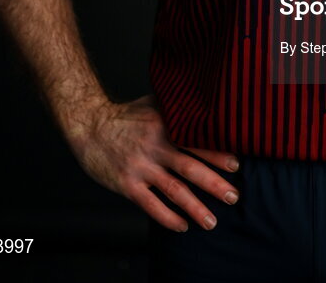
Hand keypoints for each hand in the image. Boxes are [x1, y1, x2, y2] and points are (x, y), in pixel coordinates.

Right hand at [66, 94, 240, 231]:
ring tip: (212, 221)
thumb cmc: (126, 114)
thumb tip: (208, 99)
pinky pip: (150, 205)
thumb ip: (178, 105)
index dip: (217, 153)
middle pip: (190, 167)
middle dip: (214, 184)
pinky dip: (167, 218)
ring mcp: (141, 166)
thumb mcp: (153, 102)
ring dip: (195, 207)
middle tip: (233, 196)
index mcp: (165, 124)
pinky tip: (182, 226)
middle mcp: (155, 145)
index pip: (196, 141)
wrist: (89, 125)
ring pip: (173, 190)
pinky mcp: (127, 184)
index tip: (236, 165)